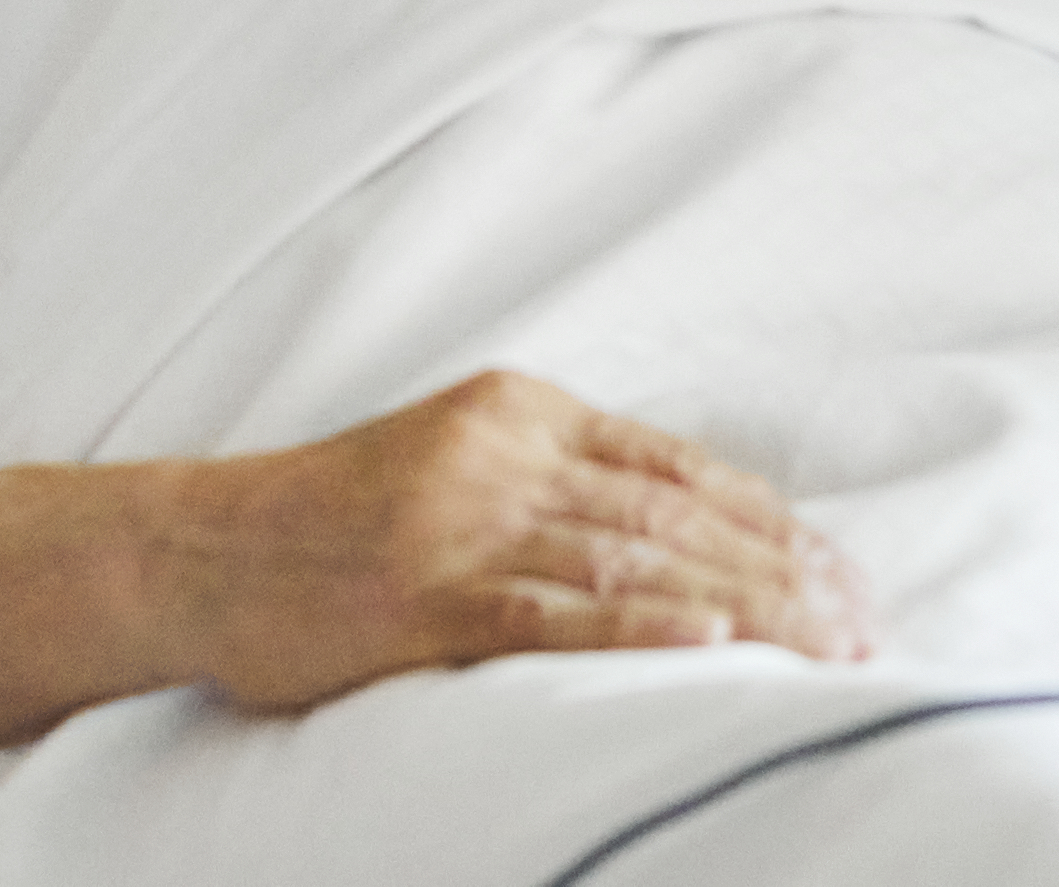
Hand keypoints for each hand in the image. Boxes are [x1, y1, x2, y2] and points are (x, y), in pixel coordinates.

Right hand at [150, 371, 867, 712]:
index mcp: (518, 412)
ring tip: (822, 646)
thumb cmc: (328, 522)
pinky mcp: (421, 597)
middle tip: (863, 623)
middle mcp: (502, 454)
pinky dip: (635, 630)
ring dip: (742, 608)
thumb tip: (674, 536)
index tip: (843, 571)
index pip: (678, 466)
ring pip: (633, 563)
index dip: (771, 521)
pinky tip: (707, 645)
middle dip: (782, 571)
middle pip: (676, 513)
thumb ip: (549, 481)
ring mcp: (461, 523)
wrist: (196, 550)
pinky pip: (546, 615)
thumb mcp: (449, 461)